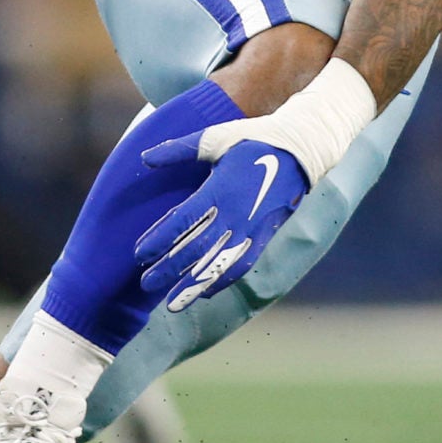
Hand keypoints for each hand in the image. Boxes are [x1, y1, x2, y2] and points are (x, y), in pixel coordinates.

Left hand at [133, 135, 308, 311]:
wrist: (301, 151)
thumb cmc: (254, 140)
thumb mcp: (215, 139)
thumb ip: (179, 150)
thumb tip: (145, 157)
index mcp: (220, 190)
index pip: (183, 221)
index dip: (159, 239)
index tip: (139, 254)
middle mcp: (234, 214)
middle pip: (196, 249)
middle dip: (169, 269)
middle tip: (146, 284)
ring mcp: (251, 229)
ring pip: (218, 264)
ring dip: (193, 285)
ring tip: (172, 303)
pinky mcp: (264, 236)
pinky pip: (241, 264)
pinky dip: (222, 281)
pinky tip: (205, 292)